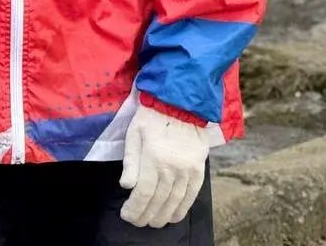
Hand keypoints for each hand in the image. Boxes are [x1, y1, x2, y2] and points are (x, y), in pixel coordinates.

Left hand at [119, 105, 209, 227]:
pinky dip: (182, 208)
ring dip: (163, 215)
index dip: (134, 208)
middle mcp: (172, 167)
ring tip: (153, 223)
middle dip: (146, 215)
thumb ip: (130, 161)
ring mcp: (188, 170)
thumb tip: (126, 186)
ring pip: (175, 200)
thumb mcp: (134, 134)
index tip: (126, 215)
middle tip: (137, 222)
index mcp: (153, 158)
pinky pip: (191, 194)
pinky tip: (173, 216)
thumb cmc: (151, 117)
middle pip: (158, 200)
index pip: (143, 192)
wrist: (180, 103)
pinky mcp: (199, 169)